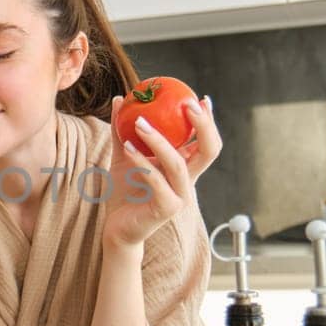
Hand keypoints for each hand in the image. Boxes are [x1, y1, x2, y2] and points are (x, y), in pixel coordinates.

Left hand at [103, 92, 220, 246]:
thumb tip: (120, 98)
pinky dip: (142, 162)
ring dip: (159, 140)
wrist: (116, 227)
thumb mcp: (124, 155)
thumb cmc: (124, 191)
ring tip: (140, 122)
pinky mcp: (166, 209)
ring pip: (178, 164)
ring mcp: (180, 196)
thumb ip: (122, 130)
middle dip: (203, 125)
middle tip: (186, 104)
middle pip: (209, 151)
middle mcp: (187, 181)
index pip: (206, 142)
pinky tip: (127, 147)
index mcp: (184, 167)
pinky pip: (156, 181)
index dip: (208, 121)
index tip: (202, 98)